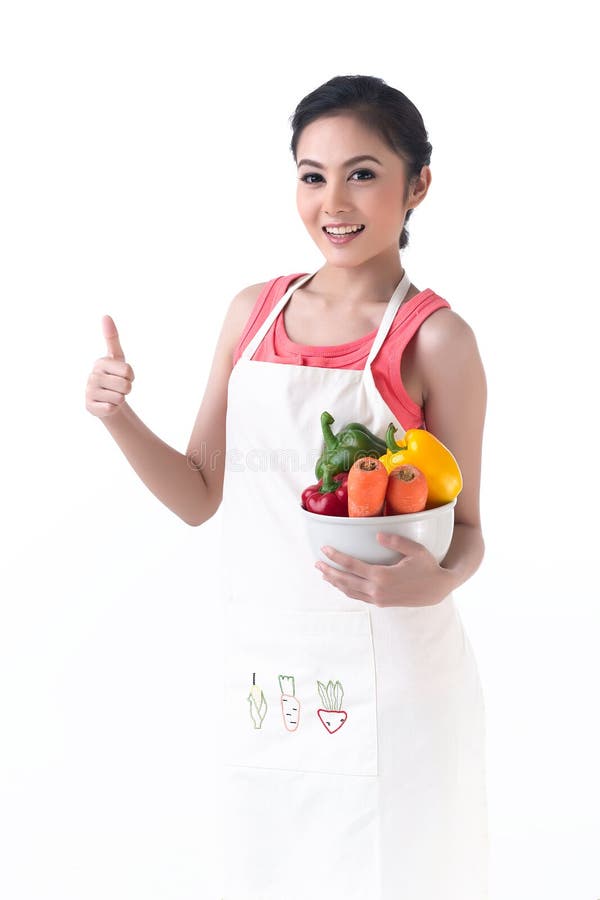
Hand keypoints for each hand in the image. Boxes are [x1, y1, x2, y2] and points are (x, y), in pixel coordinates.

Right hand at [85, 315, 134, 417]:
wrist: (105, 399)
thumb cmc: (113, 376)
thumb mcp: (116, 357)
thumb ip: (112, 337)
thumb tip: (105, 315)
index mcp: (100, 362)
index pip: (128, 370)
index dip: (131, 376)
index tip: (123, 375)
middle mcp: (92, 376)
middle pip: (126, 385)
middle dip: (127, 389)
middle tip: (118, 387)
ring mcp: (89, 391)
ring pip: (120, 398)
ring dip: (120, 399)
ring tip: (112, 395)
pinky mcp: (89, 406)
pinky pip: (111, 409)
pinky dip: (113, 408)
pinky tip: (106, 404)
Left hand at [315, 532, 451, 607]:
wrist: (437, 590)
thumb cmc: (427, 567)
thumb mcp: (415, 550)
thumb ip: (396, 541)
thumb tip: (377, 536)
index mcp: (382, 576)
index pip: (352, 565)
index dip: (336, 557)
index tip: (324, 549)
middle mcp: (377, 590)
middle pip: (346, 580)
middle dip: (329, 571)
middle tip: (316, 563)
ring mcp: (378, 599)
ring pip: (350, 591)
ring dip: (335, 582)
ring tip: (323, 574)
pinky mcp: (381, 603)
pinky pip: (358, 596)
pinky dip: (346, 590)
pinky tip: (341, 584)